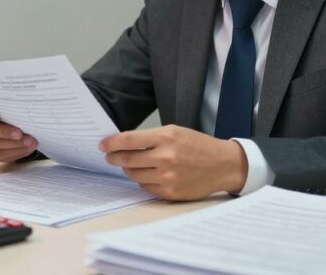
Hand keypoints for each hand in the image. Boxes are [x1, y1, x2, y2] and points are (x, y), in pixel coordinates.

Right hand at [0, 99, 37, 162]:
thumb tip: (24, 106)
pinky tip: (25, 148)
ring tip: (29, 142)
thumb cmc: (11, 111)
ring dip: (13, 144)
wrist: (14, 124)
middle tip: (20, 133)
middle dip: (4, 133)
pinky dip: (14, 152)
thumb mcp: (11, 104)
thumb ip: (12, 104)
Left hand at [99, 125, 246, 200]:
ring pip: (134, 175)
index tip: (103, 145)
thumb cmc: (198, 146)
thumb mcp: (175, 132)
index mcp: (166, 138)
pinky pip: (146, 187)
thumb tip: (123, 144)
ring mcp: (168, 178)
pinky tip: (148, 174)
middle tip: (110, 155)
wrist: (222, 165)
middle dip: (114, 157)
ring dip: (128, 169)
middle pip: (127, 159)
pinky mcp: (170, 193)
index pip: (129, 140)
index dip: (111, 143)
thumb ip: (150, 138)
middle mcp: (165, 158)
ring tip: (132, 163)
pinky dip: (143, 180)